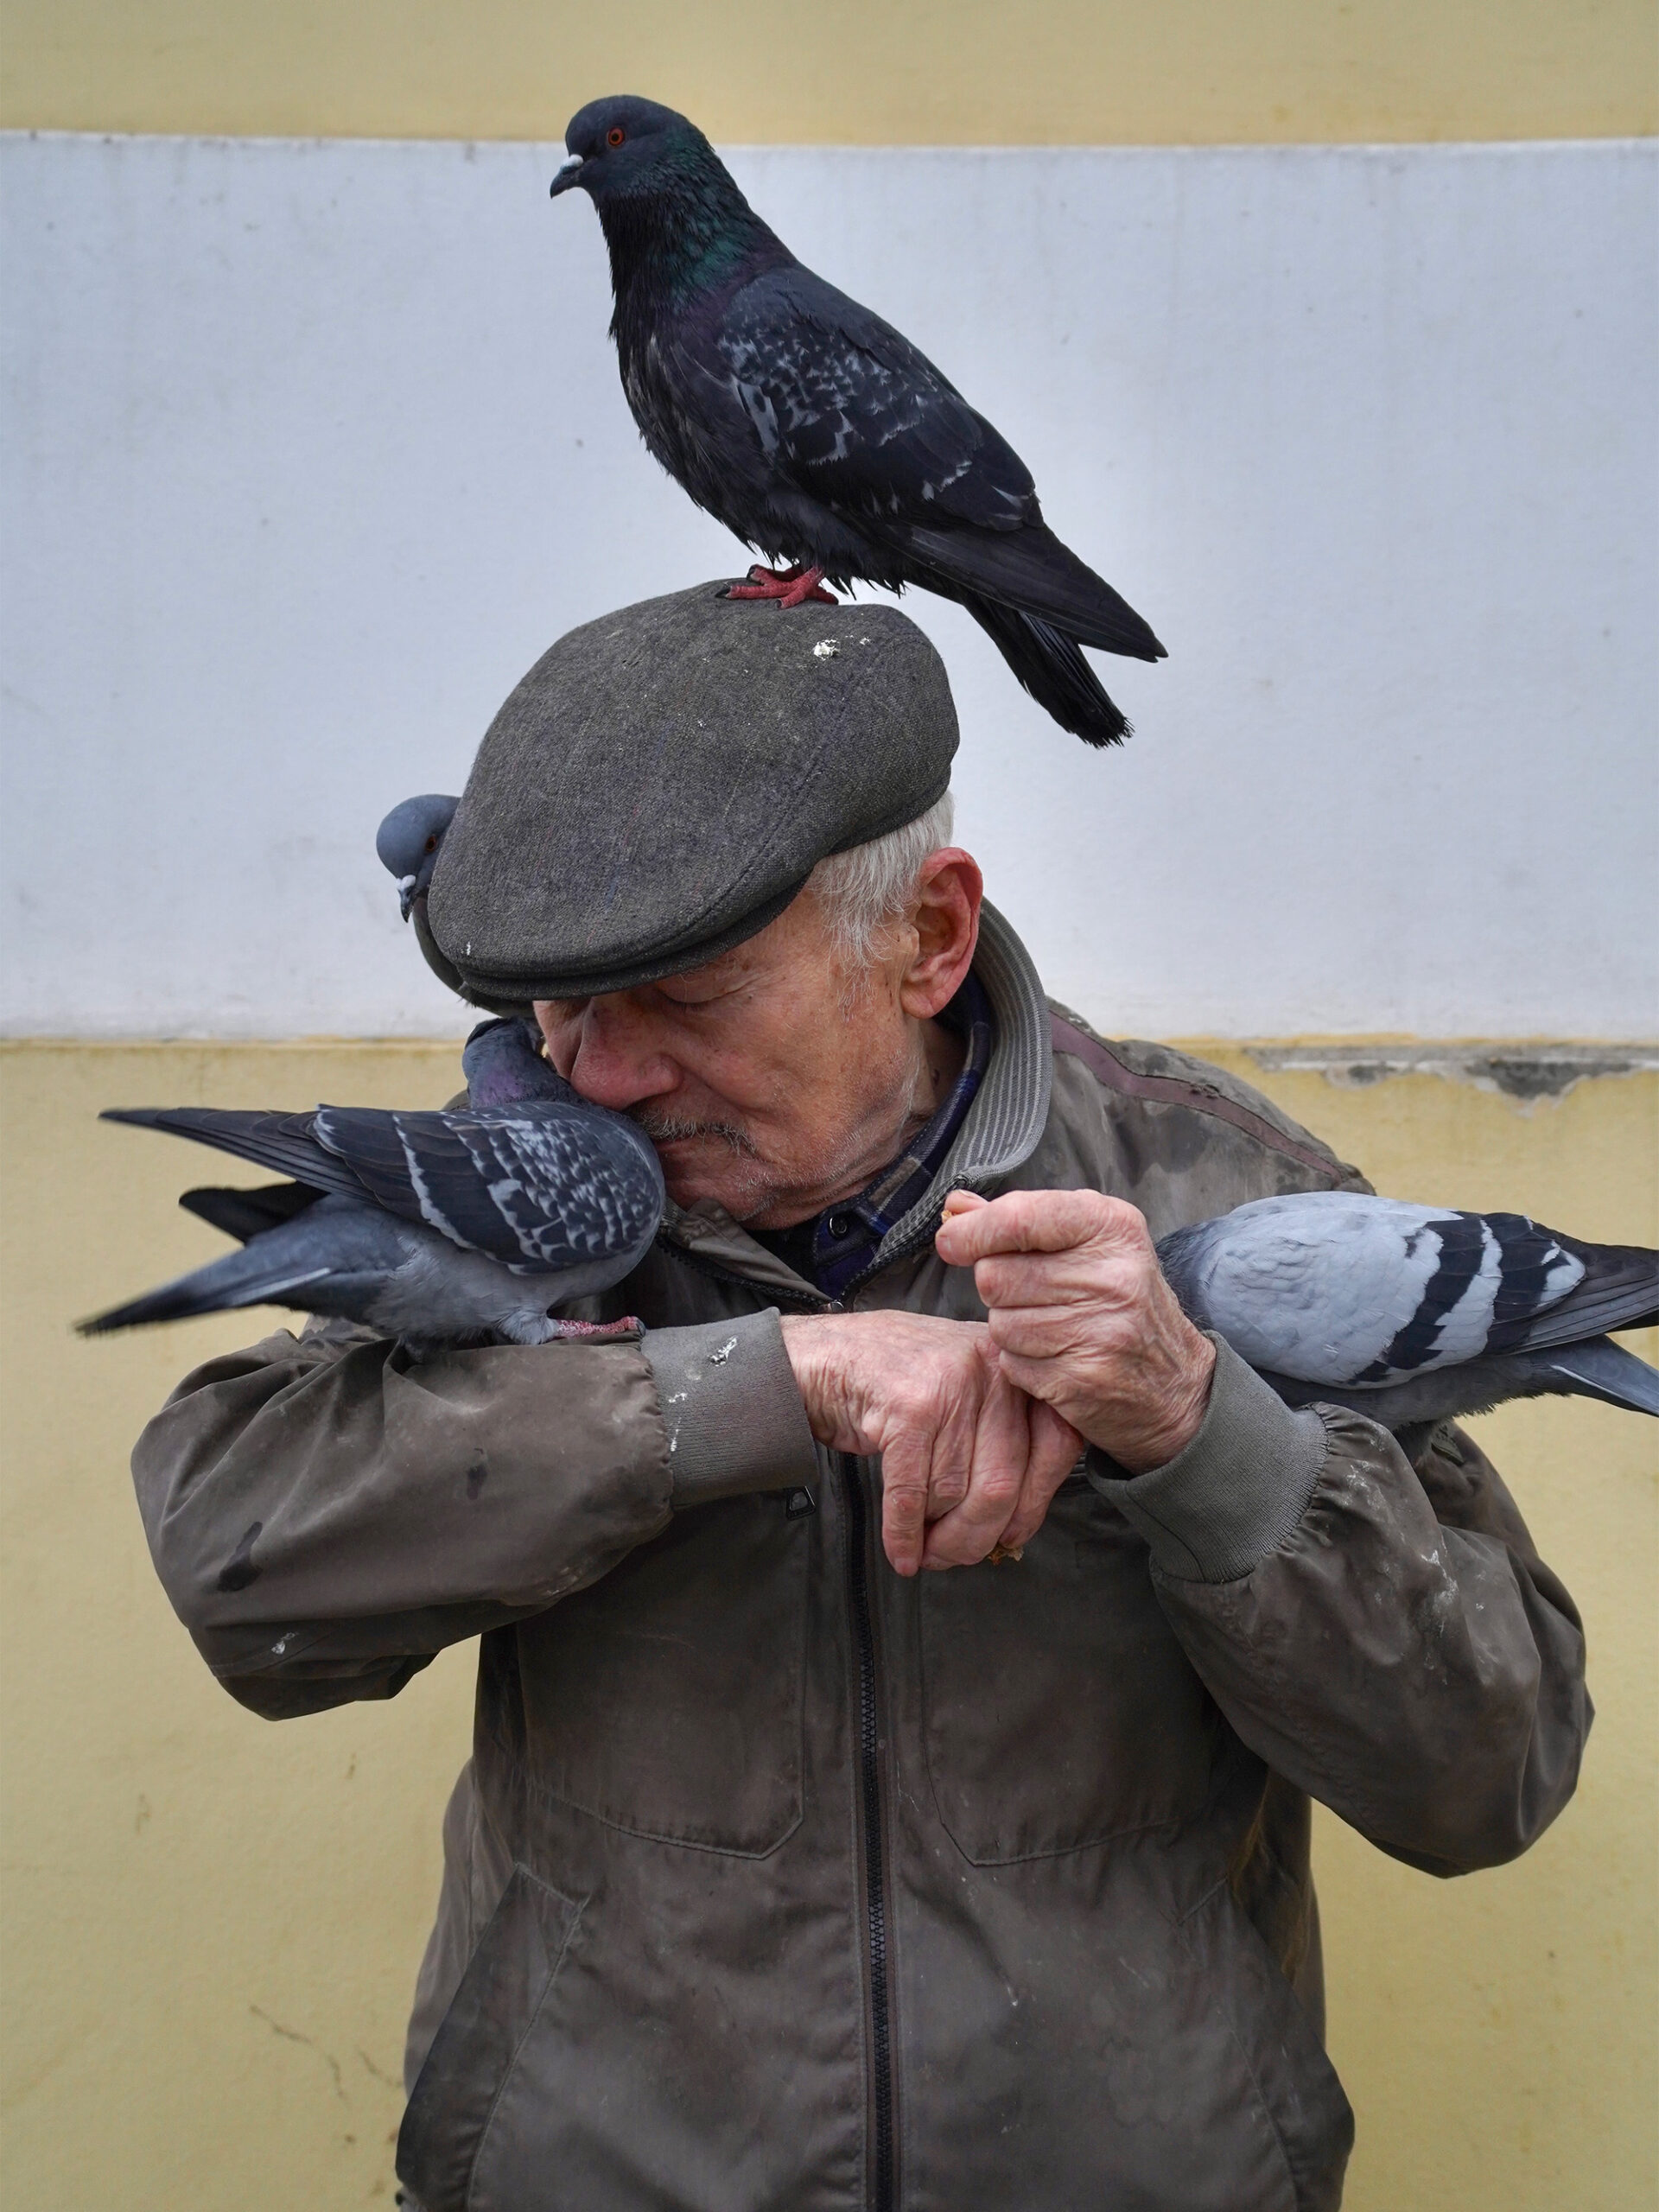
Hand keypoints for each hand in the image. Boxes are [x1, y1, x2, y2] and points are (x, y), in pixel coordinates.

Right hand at [778, 1310, 1082, 1575]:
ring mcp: (949, 1385)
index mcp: (1013, 1367)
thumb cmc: (892, 1379)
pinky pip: (913, 1492)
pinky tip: (901, 1551)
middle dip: (975, 1538)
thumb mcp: (963, 1390)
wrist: (820, 1355)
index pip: (1057, 1444)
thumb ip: (997, 1437)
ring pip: (954, 1494)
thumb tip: (1016, 1522)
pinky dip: (904, 1533)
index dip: (1037, 1503)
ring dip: (935, 1538)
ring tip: (923, 1550)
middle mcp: (990, 1370)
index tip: (1015, 1533)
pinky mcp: (908, 1407)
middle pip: (1001, 1484)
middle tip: (954, 1556)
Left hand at [934, 1189, 1215, 1473]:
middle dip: (998, 1288)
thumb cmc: (1118, 1303)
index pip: (1019, 1217)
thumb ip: (1016, 1222)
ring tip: (1051, 1329)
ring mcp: (1101, 1329)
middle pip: (996, 1274)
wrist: (1174, 1385)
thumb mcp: (1085, 1245)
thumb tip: (955, 1207)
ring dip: (1010, 1329)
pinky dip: (1021, 1363)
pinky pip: (1012, 1363)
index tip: (951, 1241)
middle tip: (1034, 1297)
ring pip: (999, 1322)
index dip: (973, 1231)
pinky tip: (1055, 1359)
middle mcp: (1112, 1274)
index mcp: (1111, 1226)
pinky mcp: (1083, 1377)